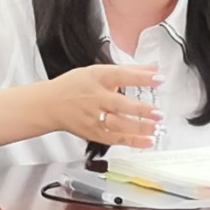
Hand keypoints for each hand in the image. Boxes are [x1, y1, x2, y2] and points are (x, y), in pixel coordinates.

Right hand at [42, 63, 161, 148]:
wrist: (50, 104)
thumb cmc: (74, 86)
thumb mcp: (100, 71)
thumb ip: (130, 71)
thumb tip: (154, 68)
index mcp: (98, 78)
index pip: (122, 75)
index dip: (141, 77)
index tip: (159, 78)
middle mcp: (96, 98)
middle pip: (119, 104)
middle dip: (140, 110)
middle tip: (157, 112)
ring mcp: (94, 117)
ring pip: (117, 124)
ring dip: (138, 128)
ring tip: (154, 127)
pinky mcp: (93, 132)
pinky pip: (115, 139)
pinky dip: (132, 141)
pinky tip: (146, 141)